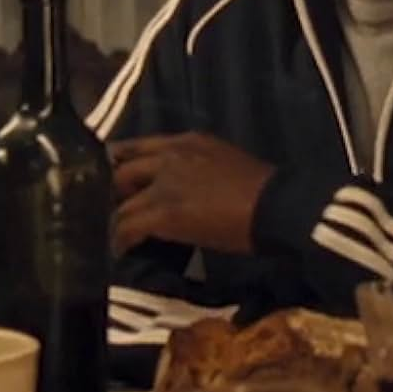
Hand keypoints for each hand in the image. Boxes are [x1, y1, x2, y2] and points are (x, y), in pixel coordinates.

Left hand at [111, 133, 274, 255]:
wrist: (276, 206)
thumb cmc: (262, 188)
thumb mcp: (225, 160)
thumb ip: (198, 166)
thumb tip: (186, 186)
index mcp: (188, 141)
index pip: (138, 146)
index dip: (124, 163)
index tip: (122, 179)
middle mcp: (170, 156)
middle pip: (122, 171)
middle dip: (116, 191)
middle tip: (119, 208)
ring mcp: (164, 184)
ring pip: (122, 204)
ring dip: (118, 221)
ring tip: (118, 235)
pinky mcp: (163, 212)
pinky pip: (128, 227)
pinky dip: (121, 240)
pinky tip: (122, 250)